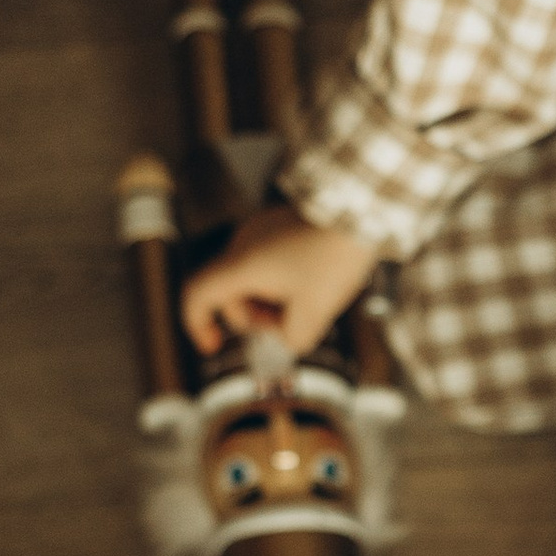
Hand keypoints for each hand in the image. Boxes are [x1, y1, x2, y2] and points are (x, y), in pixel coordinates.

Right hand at [179, 202, 377, 359]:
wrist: (358, 210)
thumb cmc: (334, 257)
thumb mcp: (315, 311)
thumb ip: (294, 337)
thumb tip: (290, 337)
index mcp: (242, 266)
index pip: (197, 294)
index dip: (197, 324)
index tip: (213, 345)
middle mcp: (243, 243)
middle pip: (231, 293)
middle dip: (255, 318)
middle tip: (289, 325)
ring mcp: (261, 231)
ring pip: (251, 279)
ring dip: (271, 300)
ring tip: (309, 302)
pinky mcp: (279, 226)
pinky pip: (269, 262)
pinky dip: (282, 282)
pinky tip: (313, 283)